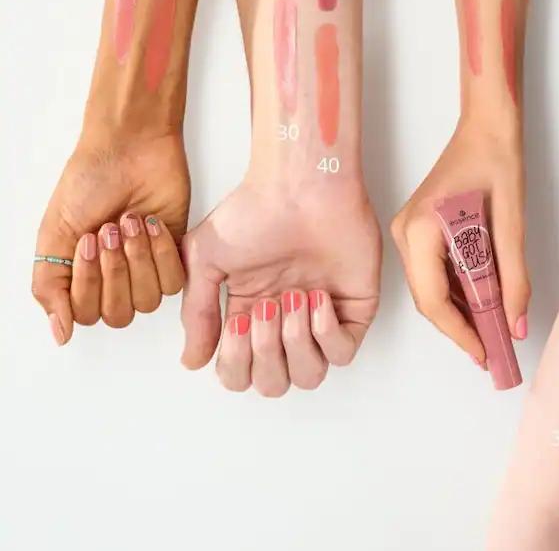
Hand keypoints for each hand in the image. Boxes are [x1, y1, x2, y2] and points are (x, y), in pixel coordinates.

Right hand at [33, 128, 187, 344]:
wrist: (129, 148)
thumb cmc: (90, 180)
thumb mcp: (55, 232)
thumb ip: (50, 286)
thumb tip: (60, 333)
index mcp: (81, 275)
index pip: (85, 315)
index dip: (88, 284)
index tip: (87, 239)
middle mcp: (114, 277)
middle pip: (119, 314)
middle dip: (113, 271)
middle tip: (109, 229)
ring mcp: (145, 267)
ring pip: (148, 301)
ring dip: (137, 260)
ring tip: (129, 221)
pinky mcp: (174, 252)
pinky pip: (174, 280)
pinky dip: (161, 253)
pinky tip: (151, 223)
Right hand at [180, 176, 380, 395]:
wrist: (300, 185)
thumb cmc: (256, 211)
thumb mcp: (207, 258)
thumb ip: (198, 313)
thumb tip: (193, 361)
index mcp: (251, 313)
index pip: (240, 374)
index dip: (236, 362)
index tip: (239, 320)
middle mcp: (286, 321)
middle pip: (274, 383)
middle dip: (266, 352)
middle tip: (268, 306)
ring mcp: (322, 316)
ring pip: (309, 376)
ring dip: (295, 344)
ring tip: (295, 299)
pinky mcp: (355, 306)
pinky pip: (343, 353)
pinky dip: (327, 333)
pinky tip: (318, 298)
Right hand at [391, 118, 529, 365]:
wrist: (486, 127)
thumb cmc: (498, 163)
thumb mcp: (512, 223)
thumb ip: (514, 278)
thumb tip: (517, 326)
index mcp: (421, 228)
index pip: (434, 299)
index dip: (460, 333)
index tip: (487, 354)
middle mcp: (405, 232)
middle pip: (428, 298)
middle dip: (459, 327)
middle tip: (492, 351)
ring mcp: (407, 230)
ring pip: (429, 288)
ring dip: (458, 311)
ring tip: (491, 332)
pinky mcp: (417, 228)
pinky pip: (432, 272)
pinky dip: (455, 291)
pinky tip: (481, 302)